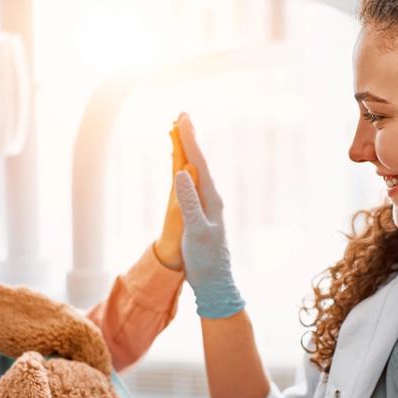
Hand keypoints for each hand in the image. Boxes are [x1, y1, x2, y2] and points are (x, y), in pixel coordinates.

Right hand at [174, 114, 244, 317]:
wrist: (215, 282)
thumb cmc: (205, 259)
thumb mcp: (195, 231)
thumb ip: (189, 202)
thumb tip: (182, 172)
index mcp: (212, 199)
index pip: (199, 163)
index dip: (189, 139)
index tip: (182, 118)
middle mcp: (212, 199)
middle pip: (199, 162)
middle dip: (190, 139)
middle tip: (182, 116)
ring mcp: (209, 207)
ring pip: (198, 172)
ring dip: (189, 152)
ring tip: (182, 134)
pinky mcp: (203, 215)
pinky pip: (195, 184)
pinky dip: (188, 170)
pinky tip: (187, 169)